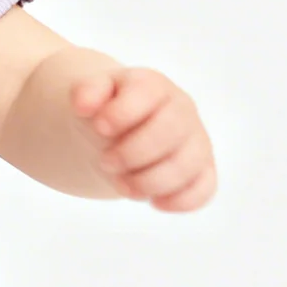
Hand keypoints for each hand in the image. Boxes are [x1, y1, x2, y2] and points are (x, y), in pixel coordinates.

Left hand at [69, 66, 216, 211]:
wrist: (119, 132)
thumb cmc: (109, 112)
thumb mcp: (92, 96)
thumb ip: (85, 92)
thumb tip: (83, 105)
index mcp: (153, 86)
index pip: (148, 93)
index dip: (121, 114)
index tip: (99, 127)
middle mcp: (182, 110)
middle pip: (170, 131)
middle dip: (131, 154)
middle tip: (106, 162)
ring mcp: (196, 140)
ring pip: (187, 165)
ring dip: (148, 182)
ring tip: (122, 184)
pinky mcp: (202, 169)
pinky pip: (204, 188)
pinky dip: (179, 200)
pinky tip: (154, 201)